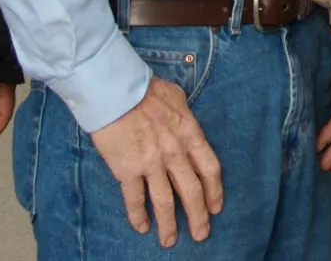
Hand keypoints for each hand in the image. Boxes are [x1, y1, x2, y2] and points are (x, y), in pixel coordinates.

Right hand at [89, 76, 223, 246]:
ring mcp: (151, 163)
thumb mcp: (176, 96)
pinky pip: (135, 199)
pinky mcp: (127, 170)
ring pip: (165, 201)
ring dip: (169, 224)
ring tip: (170, 241)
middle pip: (192, 191)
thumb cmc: (145, 89)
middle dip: (198, 216)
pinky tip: (141, 227)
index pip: (209, 168)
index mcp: (190, 134)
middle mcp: (174, 152)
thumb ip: (184, 112)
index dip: (215, 191)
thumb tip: (185, 115)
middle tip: (201, 234)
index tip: (215, 207)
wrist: (115, 90)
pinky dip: (138, 215)